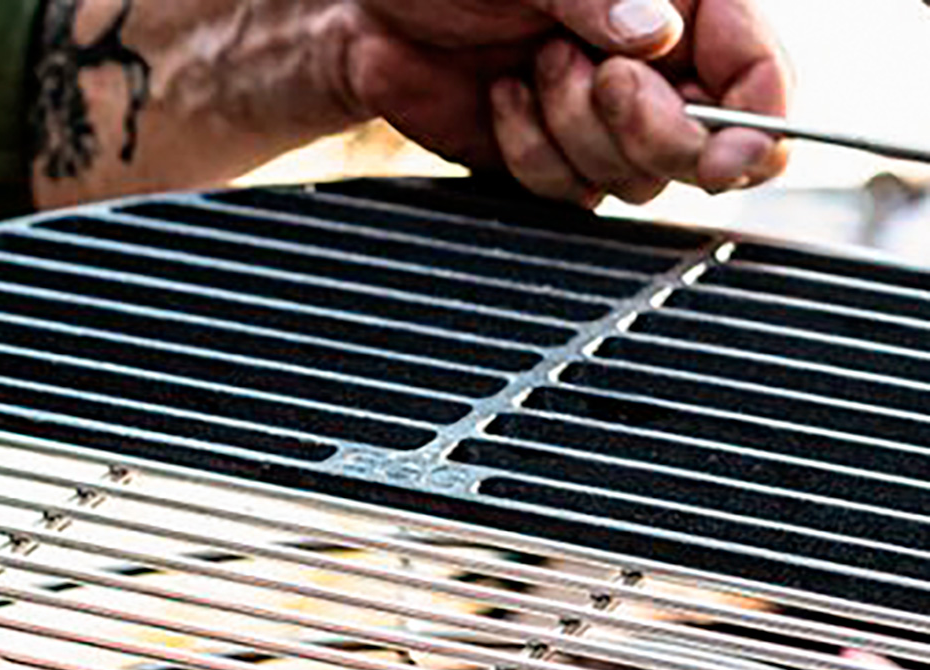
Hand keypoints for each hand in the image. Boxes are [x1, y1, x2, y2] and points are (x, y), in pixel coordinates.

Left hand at [29, 0, 789, 211]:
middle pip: (701, 146)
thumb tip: (655, 38)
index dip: (758, 120)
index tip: (735, 145)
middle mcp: (652, 70)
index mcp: (682, 7)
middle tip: (585, 72)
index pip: (758, 79)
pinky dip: (530, 154)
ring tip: (528, 66)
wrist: (366, 13)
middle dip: (643, 123)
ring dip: (574, 131)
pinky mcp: (548, 165)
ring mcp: (601, 124)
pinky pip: (564, 195)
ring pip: (631, 181)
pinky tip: (501, 101)